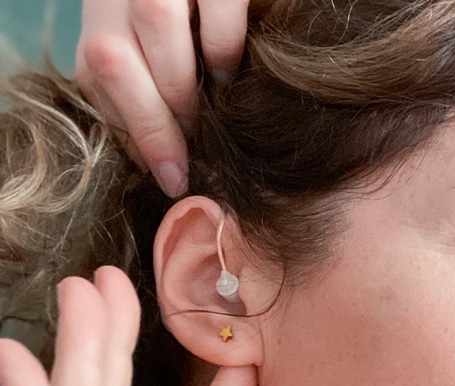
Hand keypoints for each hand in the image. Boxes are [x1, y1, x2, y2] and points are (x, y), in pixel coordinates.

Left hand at [76, 0, 249, 196]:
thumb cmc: (196, 19)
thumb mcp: (156, 47)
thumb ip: (152, 84)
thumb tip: (167, 161)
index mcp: (103, 12)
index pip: (97, 75)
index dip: (135, 134)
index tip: (171, 178)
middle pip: (112, 57)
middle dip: (155, 123)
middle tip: (193, 161)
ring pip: (155, 25)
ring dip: (187, 87)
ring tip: (215, 117)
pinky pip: (214, 10)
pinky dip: (224, 49)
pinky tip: (234, 72)